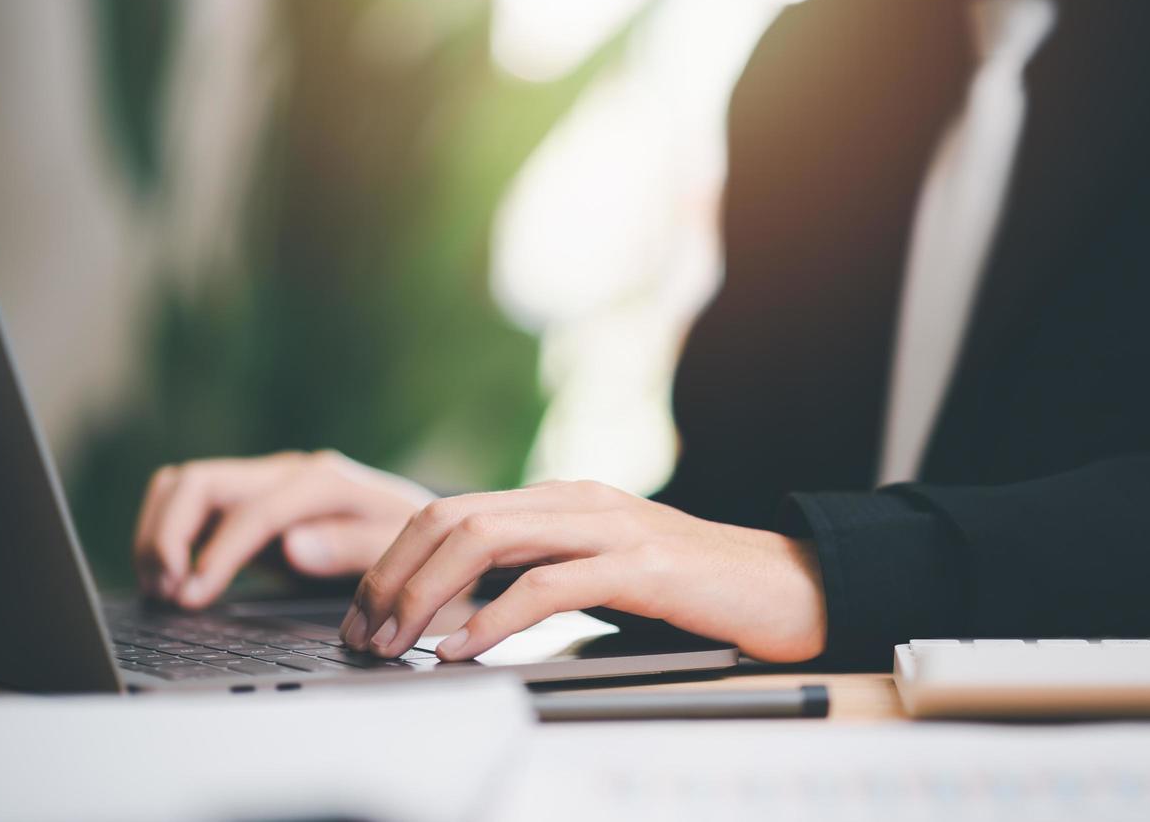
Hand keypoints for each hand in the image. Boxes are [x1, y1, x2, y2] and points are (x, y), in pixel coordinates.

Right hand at [133, 450, 433, 608]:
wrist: (423, 531)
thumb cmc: (414, 546)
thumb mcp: (400, 552)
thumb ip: (351, 548)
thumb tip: (293, 545)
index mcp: (324, 482)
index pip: (252, 511)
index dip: (216, 554)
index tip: (192, 597)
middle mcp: (287, 472)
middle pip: (200, 482)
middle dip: (169, 535)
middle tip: (170, 593)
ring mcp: (264, 483)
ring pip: (183, 486)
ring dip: (159, 533)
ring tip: (164, 589)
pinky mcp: (248, 503)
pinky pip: (189, 505)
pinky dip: (167, 536)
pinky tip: (173, 579)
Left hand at [339, 480, 827, 663]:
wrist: (784, 585)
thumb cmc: (692, 589)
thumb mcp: (602, 572)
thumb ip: (539, 574)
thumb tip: (461, 615)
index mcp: (561, 500)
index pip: (450, 512)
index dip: (394, 559)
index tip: (365, 611)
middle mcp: (576, 501)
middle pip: (453, 516)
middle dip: (394, 574)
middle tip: (365, 631)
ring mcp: (609, 526)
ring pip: (488, 538)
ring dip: (429, 593)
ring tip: (400, 640)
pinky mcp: (641, 564)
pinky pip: (548, 584)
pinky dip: (495, 617)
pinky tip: (466, 648)